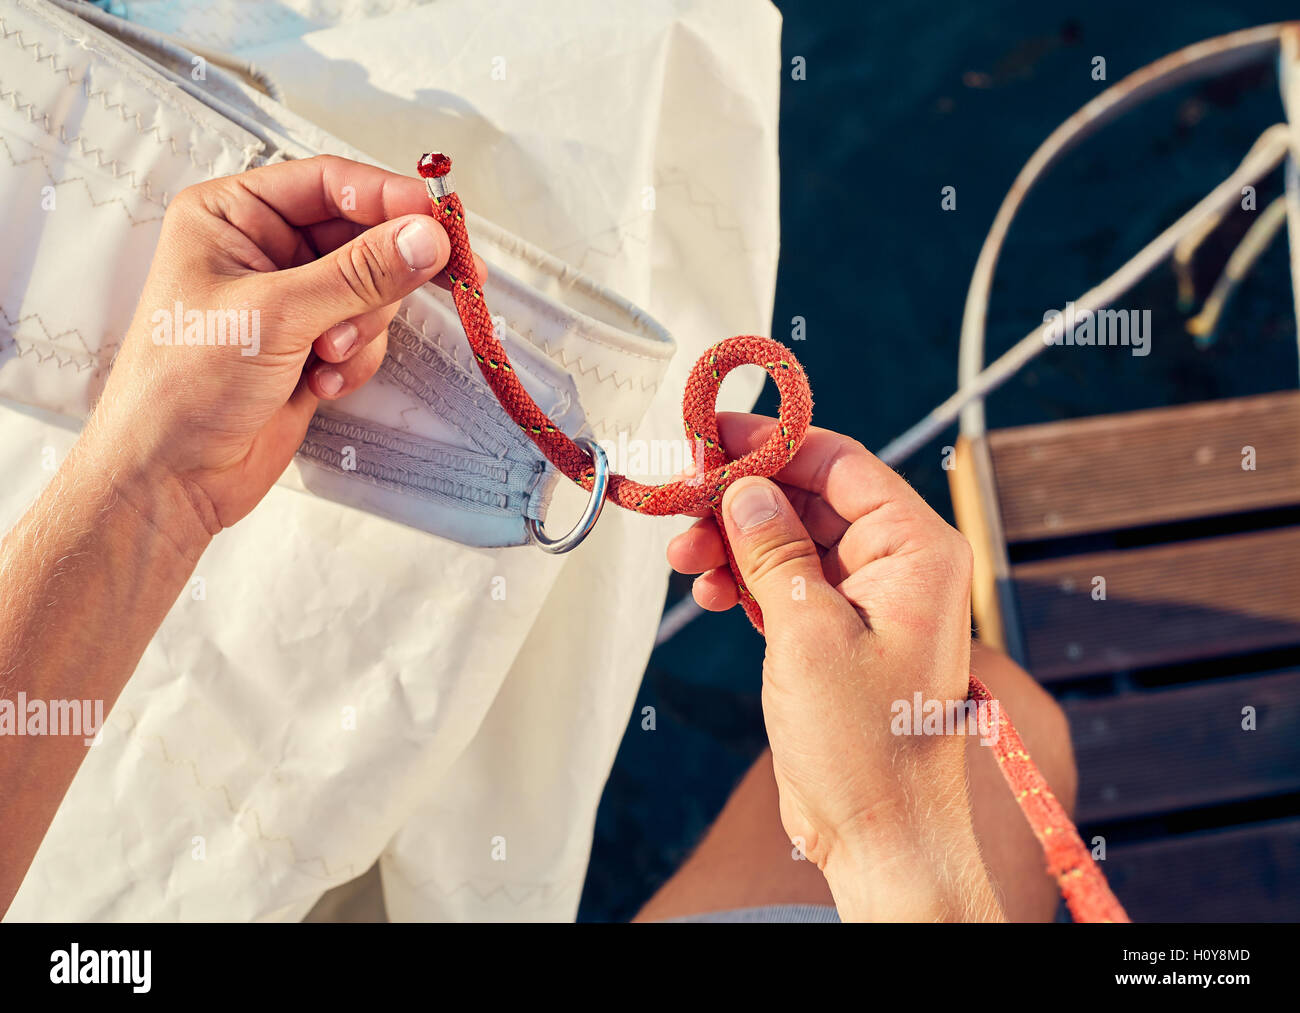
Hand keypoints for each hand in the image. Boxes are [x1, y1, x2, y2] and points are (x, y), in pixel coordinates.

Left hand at [92, 154, 479, 544]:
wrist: (170, 474)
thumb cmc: (183, 385)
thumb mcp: (275, 313)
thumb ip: (360, 273)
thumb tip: (425, 238)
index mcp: (233, 215)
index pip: (329, 183)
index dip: (389, 198)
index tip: (439, 224)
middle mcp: (263, 250)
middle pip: (362, 237)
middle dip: (379, 280)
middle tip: (412, 292)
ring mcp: (290, 301)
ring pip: (372, 291)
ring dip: (363, 329)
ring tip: (327, 357)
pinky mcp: (310, 345)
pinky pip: (366, 336)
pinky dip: (356, 361)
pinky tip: (321, 383)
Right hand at [669, 413, 999, 919]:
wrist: (878, 835)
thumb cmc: (866, 745)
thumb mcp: (807, 634)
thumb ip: (772, 549)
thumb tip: (742, 486)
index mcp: (916, 552)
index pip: (842, 463)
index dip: (774, 443)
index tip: (712, 433)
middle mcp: (896, 567)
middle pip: (808, 497)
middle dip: (742, 498)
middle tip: (682, 499)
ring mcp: (863, 601)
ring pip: (787, 539)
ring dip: (732, 542)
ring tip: (683, 558)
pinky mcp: (832, 633)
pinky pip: (783, 581)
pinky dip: (743, 580)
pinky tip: (708, 592)